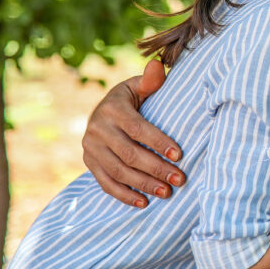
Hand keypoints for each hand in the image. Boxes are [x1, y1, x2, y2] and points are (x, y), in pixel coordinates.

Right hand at [81, 59, 182, 207]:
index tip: (180, 156)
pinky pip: (106, 183)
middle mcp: (97, 129)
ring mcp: (90, 148)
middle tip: (179, 179)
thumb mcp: (139, 87)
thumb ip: (151, 80)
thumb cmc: (132, 99)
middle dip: (156, 168)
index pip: (138, 129)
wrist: (103, 112)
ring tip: (167, 192)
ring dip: (144, 184)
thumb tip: (158, 65)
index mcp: (112, 108)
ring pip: (119, 171)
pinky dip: (124, 195)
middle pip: (129, 154)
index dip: (159, 143)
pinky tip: (144, 203)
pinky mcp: (89, 163)